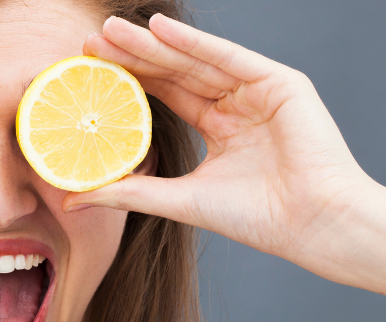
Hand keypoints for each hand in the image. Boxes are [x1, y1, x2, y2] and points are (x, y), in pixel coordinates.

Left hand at [66, 14, 374, 276]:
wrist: (312, 226)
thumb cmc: (257, 218)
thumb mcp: (179, 200)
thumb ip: (130, 192)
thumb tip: (73, 199)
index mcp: (220, 128)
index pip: (167, 94)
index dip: (129, 81)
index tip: (89, 71)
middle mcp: (238, 105)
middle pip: (176, 72)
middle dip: (133, 56)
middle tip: (90, 43)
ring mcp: (259, 91)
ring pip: (196, 61)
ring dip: (153, 44)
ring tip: (111, 30)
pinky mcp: (280, 83)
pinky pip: (228, 57)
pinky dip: (194, 43)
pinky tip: (160, 30)